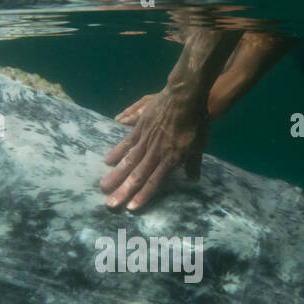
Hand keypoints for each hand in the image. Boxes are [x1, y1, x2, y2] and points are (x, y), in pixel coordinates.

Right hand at [101, 88, 209, 209]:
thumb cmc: (196, 121)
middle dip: (124, 191)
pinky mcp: (139, 128)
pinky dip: (116, 152)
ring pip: (129, 161)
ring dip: (116, 175)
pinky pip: (126, 143)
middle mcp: (156, 153)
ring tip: (103, 187)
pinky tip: (107, 161)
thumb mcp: (200, 145)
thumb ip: (193, 163)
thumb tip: (193, 179)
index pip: (155, 182)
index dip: (143, 196)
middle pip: (138, 175)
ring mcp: (146, 140)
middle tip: (109, 204)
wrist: (185, 96)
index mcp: (171, 159)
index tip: (130, 208)